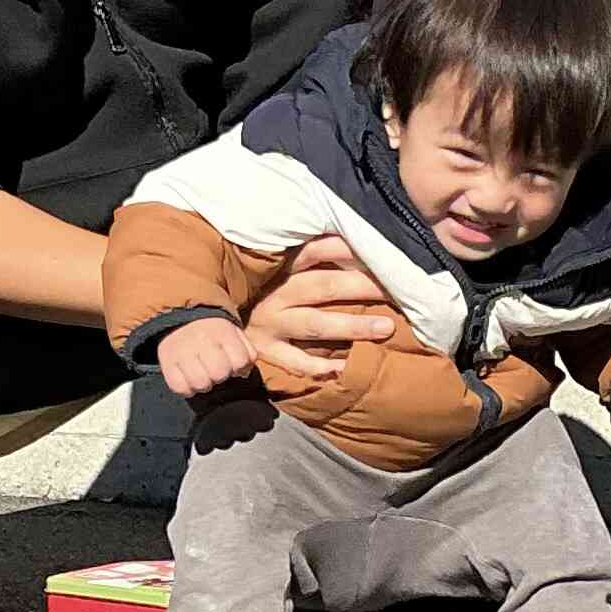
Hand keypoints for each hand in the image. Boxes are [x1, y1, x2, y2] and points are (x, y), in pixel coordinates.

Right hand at [158, 315, 257, 397]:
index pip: (240, 361)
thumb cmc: (213, 333)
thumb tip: (244, 373)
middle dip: (221, 376)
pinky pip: (179, 387)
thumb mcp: (234, 334)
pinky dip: (187, 389)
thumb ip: (247, 352)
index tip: (232, 364)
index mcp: (222, 332)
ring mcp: (182, 351)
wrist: (180, 319)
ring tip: (203, 376)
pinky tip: (189, 380)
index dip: (239, 368)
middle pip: (219, 374)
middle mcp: (201, 340)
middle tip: (215, 370)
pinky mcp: (167, 362)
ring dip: (204, 385)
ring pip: (200, 383)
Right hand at [239, 233, 395, 382]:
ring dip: (352, 326)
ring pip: (316, 324)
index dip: (346, 248)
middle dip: (361, 286)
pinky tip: (344, 368)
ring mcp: (270, 324)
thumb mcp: (279, 270)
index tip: (379, 252)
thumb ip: (311, 257)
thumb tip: (355, 243)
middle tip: (395, 290)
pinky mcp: (265, 352)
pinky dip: (320, 366)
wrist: (214, 326)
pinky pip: (296, 362)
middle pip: (323, 286)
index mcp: (281, 268)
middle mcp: (276, 294)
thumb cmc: (262, 294)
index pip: (316, 250)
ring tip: (385, 328)